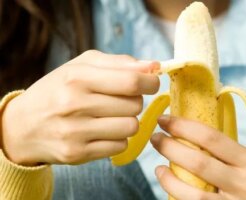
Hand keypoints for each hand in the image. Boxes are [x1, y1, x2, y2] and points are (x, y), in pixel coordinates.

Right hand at [1, 50, 159, 165]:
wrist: (22, 126)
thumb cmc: (59, 90)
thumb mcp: (82, 66)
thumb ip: (119, 63)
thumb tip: (154, 66)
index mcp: (77, 77)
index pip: (131, 81)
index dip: (150, 82)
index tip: (151, 83)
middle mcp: (74, 104)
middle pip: (135, 105)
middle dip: (135, 101)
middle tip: (120, 100)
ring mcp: (75, 132)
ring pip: (132, 127)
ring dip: (128, 120)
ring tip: (112, 116)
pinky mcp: (77, 153)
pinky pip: (120, 146)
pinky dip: (118, 138)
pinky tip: (103, 131)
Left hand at [151, 115, 245, 199]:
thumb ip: (230, 154)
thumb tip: (195, 139)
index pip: (211, 138)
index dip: (183, 127)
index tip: (166, 120)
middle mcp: (245, 184)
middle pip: (197, 162)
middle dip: (170, 147)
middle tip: (156, 138)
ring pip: (192, 193)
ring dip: (168, 178)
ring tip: (158, 167)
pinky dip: (180, 196)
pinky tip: (173, 186)